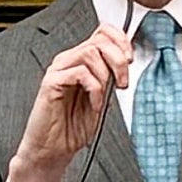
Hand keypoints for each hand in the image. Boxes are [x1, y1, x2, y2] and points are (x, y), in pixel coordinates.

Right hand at [8, 27, 137, 181]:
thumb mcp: (102, 98)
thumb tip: (126, 61)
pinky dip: (94, 89)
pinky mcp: (51, 82)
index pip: (102, 32)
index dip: (121, 40)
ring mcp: (58, 70)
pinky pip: (80, 73)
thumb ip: (110, 78)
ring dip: (106, 77)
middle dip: (119, 60)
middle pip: (99, 40)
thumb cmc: (72, 127)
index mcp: (80, 61)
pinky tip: (94, 104)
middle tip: (123, 82)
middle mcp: (68, 61)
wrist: (52, 149)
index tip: (131, 59)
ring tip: (104, 98)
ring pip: (91, 53)